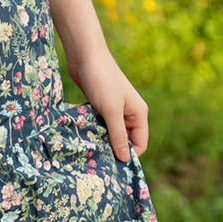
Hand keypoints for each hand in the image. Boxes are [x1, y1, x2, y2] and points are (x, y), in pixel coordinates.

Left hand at [63, 45, 147, 162]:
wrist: (85, 55)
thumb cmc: (102, 81)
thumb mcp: (111, 110)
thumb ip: (118, 135)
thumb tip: (125, 159)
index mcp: (138, 113)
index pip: (139, 143)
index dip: (128, 155)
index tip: (112, 166)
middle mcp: (129, 112)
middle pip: (125, 139)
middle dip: (113, 148)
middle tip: (98, 159)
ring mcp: (114, 108)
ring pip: (110, 132)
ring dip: (101, 139)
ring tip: (88, 148)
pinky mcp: (100, 105)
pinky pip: (99, 124)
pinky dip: (93, 129)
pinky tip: (83, 134)